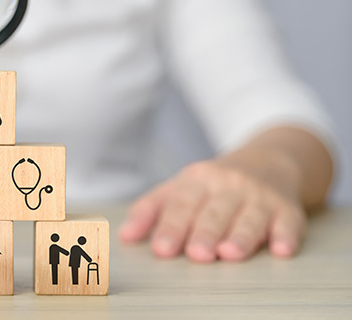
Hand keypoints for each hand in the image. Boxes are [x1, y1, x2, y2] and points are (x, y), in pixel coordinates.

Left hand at [119, 159, 306, 261]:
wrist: (268, 160)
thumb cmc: (214, 184)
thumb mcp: (180, 188)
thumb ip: (150, 210)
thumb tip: (124, 236)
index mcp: (197, 180)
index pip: (181, 205)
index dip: (170, 227)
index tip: (161, 249)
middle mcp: (229, 185)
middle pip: (214, 212)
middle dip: (205, 233)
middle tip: (196, 254)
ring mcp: (259, 196)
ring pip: (249, 217)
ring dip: (241, 236)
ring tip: (229, 254)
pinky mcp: (287, 209)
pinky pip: (289, 222)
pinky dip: (286, 236)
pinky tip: (281, 250)